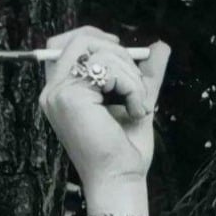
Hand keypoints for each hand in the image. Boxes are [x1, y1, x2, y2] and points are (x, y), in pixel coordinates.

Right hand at [38, 25, 169, 210]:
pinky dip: (132, 87)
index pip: (66, 44)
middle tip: (138, 86)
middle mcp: (53, 91)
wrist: (122, 178)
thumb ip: (146, 74)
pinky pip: (108, 69)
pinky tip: (136, 111)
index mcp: (63, 92)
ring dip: (132, 77)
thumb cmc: (126, 149)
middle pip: (80, 40)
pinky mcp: (69, 97)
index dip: (94, 37)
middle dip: (120, 55)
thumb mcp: (137, 101)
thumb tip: (161, 45)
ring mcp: (57, 93)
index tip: (121, 48)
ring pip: (99, 52)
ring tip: (138, 106)